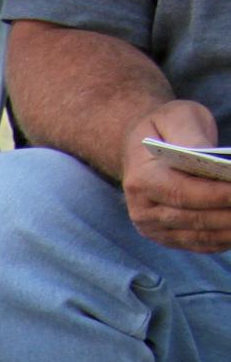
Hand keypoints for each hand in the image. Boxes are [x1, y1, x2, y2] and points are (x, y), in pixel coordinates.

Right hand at [122, 101, 230, 251]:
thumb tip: (207, 155)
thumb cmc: (164, 129)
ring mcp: (153, 228)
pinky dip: (226, 239)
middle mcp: (143, 211)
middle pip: (196, 219)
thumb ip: (190, 136)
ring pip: (201, 236)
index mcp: (141, 181)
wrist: (139, 148)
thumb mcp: (176, 118)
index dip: (219, 196)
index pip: (184, 193)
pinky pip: (201, 243)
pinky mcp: (167, 237)